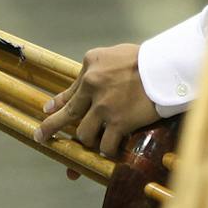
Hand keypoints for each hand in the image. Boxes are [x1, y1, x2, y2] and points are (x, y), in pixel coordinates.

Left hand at [36, 44, 159, 157]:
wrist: (166, 68)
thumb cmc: (145, 59)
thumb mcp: (113, 55)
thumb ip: (96, 69)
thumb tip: (83, 84)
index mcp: (90, 68)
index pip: (70, 90)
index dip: (58, 104)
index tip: (49, 110)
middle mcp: (92, 86)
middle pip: (69, 114)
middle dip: (51, 128)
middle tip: (41, 137)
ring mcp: (104, 107)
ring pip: (85, 134)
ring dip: (88, 140)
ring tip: (96, 142)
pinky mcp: (119, 123)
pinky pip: (106, 145)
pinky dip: (107, 150)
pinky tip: (109, 152)